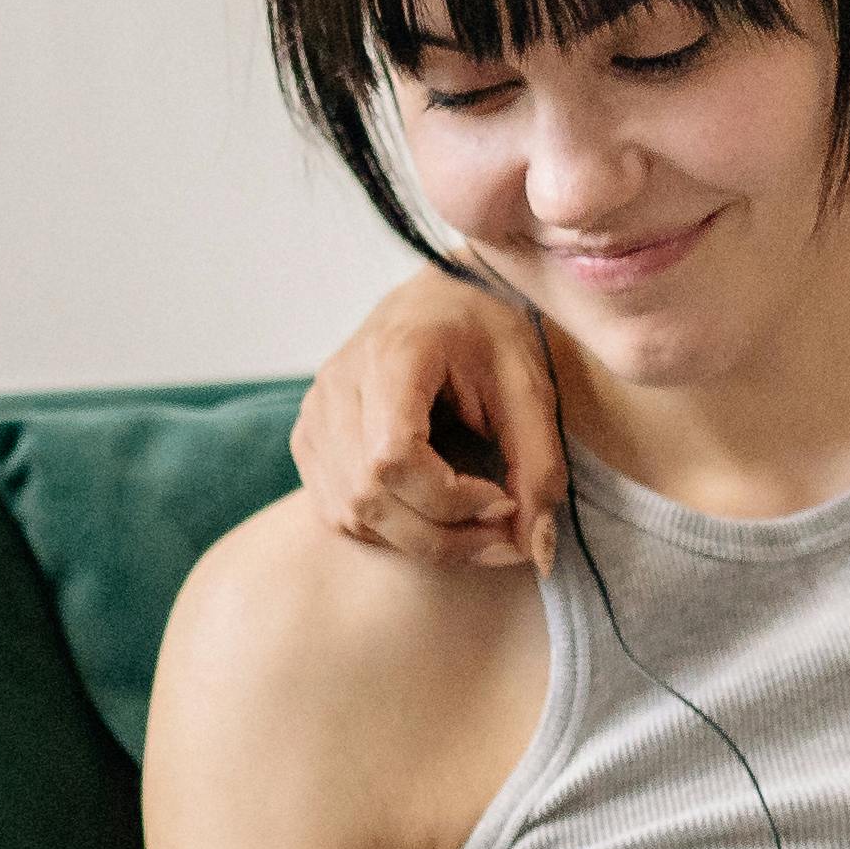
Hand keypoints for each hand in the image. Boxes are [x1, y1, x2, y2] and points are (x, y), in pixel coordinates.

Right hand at [289, 272, 562, 569]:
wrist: (439, 299)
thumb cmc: (486, 333)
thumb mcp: (529, 386)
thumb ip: (538, 465)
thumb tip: (537, 549)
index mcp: (392, 355)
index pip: (394, 455)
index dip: (450, 500)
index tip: (505, 501)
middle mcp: (337, 385)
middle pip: (369, 495)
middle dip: (442, 536)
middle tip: (502, 535)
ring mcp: (315, 416)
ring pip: (352, 514)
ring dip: (420, 540)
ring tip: (475, 528)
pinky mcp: (311, 441)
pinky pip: (340, 513)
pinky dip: (392, 531)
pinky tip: (433, 514)